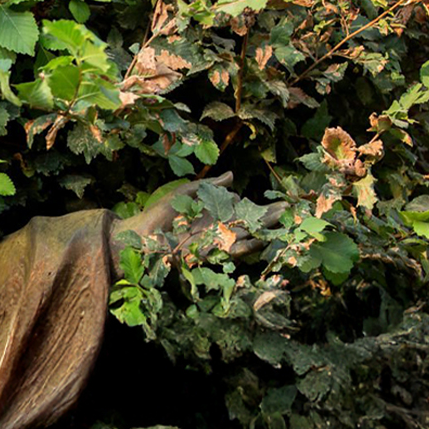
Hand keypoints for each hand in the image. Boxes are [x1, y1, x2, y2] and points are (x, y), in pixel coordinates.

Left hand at [111, 171, 285, 264]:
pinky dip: (244, 246)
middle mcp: (217, 228)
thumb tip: (232, 175)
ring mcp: (213, 241)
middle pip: (248, 223)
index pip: (243, 209)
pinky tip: (259, 240)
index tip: (282, 203)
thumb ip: (209, 186)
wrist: (139, 237)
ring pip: (243, 236)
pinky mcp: (206, 253)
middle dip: (268, 218)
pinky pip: (229, 250)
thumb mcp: (184, 193)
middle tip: (290, 212)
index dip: (262, 208)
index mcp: (214, 213)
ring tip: (281, 223)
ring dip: (261, 230)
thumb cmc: (159, 214)